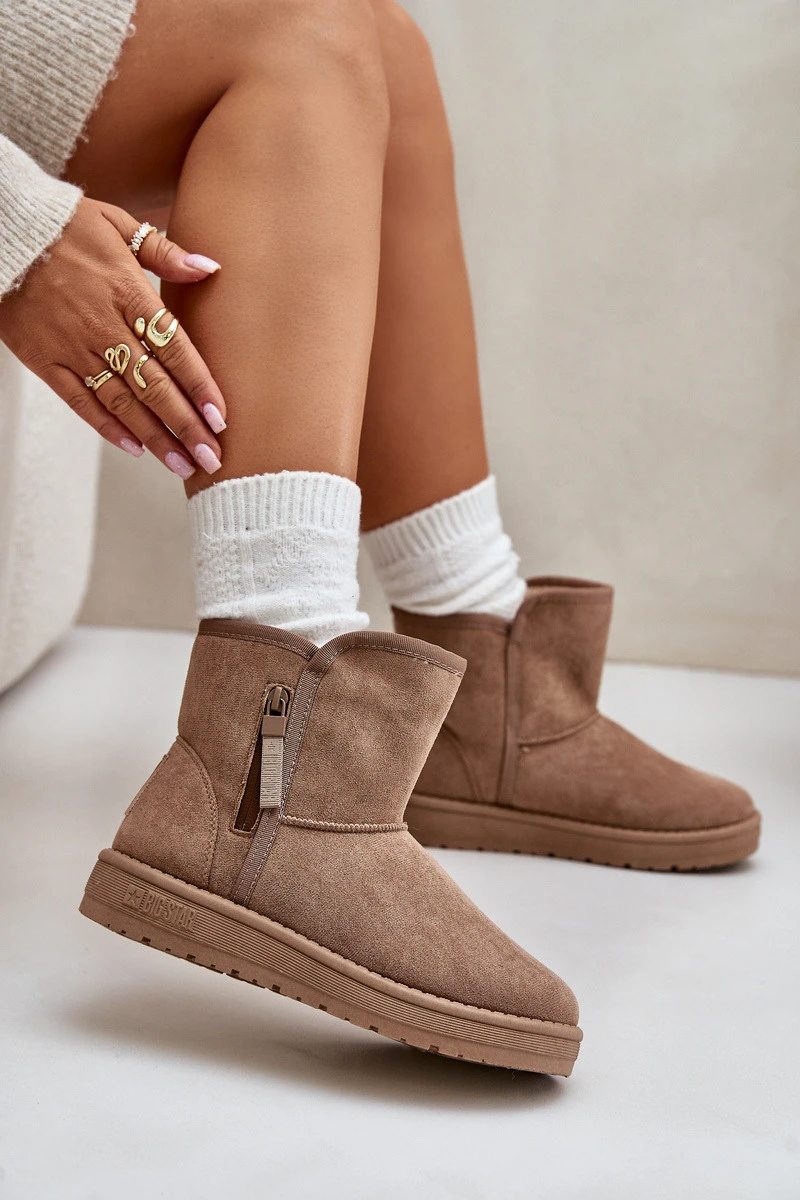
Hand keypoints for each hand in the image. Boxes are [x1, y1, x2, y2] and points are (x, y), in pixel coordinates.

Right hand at [0, 197, 226, 478]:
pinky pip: (80, 401)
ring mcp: (74, 347)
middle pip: (154, 385)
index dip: (200, 387)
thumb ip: (165, 251)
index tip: (221, 419)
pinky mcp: (45, 360)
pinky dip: (107, 426)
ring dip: (155, 437)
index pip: (174, 349)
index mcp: (128, 292)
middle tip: (212, 459)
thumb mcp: (118, 224)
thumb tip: (210, 267)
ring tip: (182, 465)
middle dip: (186, 426)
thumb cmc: (62, 224)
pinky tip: (134, 448)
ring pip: (122, 402)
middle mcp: (104, 326)